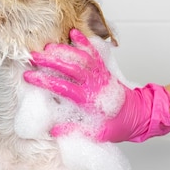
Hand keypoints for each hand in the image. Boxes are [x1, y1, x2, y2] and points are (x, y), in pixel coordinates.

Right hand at [23, 29, 169, 141]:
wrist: (140, 115)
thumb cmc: (119, 125)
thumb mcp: (98, 134)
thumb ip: (76, 131)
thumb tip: (54, 129)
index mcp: (90, 101)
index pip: (64, 88)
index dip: (45, 81)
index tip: (30, 76)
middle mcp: (95, 85)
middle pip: (70, 68)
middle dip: (50, 61)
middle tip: (33, 56)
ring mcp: (100, 75)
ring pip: (81, 58)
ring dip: (64, 51)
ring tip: (47, 47)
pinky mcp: (104, 70)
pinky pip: (94, 54)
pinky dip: (84, 43)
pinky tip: (73, 34)